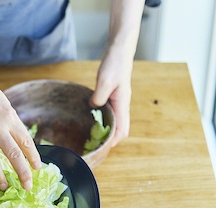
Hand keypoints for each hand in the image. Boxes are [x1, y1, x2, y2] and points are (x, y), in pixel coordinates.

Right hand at [0, 0, 41, 189]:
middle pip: (14, 154)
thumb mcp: (4, 102)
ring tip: (4, 188)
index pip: (26, 141)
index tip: (38, 168)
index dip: (34, 156)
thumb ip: (11, 121)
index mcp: (10, 117)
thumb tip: (18, 139)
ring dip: (0, 177)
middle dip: (22, 172)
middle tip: (27, 186)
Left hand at [90, 0, 143, 146]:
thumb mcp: (104, 81)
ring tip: (94, 138)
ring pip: (116, 122)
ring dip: (107, 131)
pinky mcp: (114, 96)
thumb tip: (94, 107)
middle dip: (110, 140)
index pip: (122, 130)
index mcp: (122, 104)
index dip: (113, 142)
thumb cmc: (114, 64)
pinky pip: (111, 113)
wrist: (120, 50)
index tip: (102, 150)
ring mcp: (119, 101)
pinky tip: (93, 120)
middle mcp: (122, 105)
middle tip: (95, 147)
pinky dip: (105, 121)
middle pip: (120, 129)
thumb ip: (99, 96)